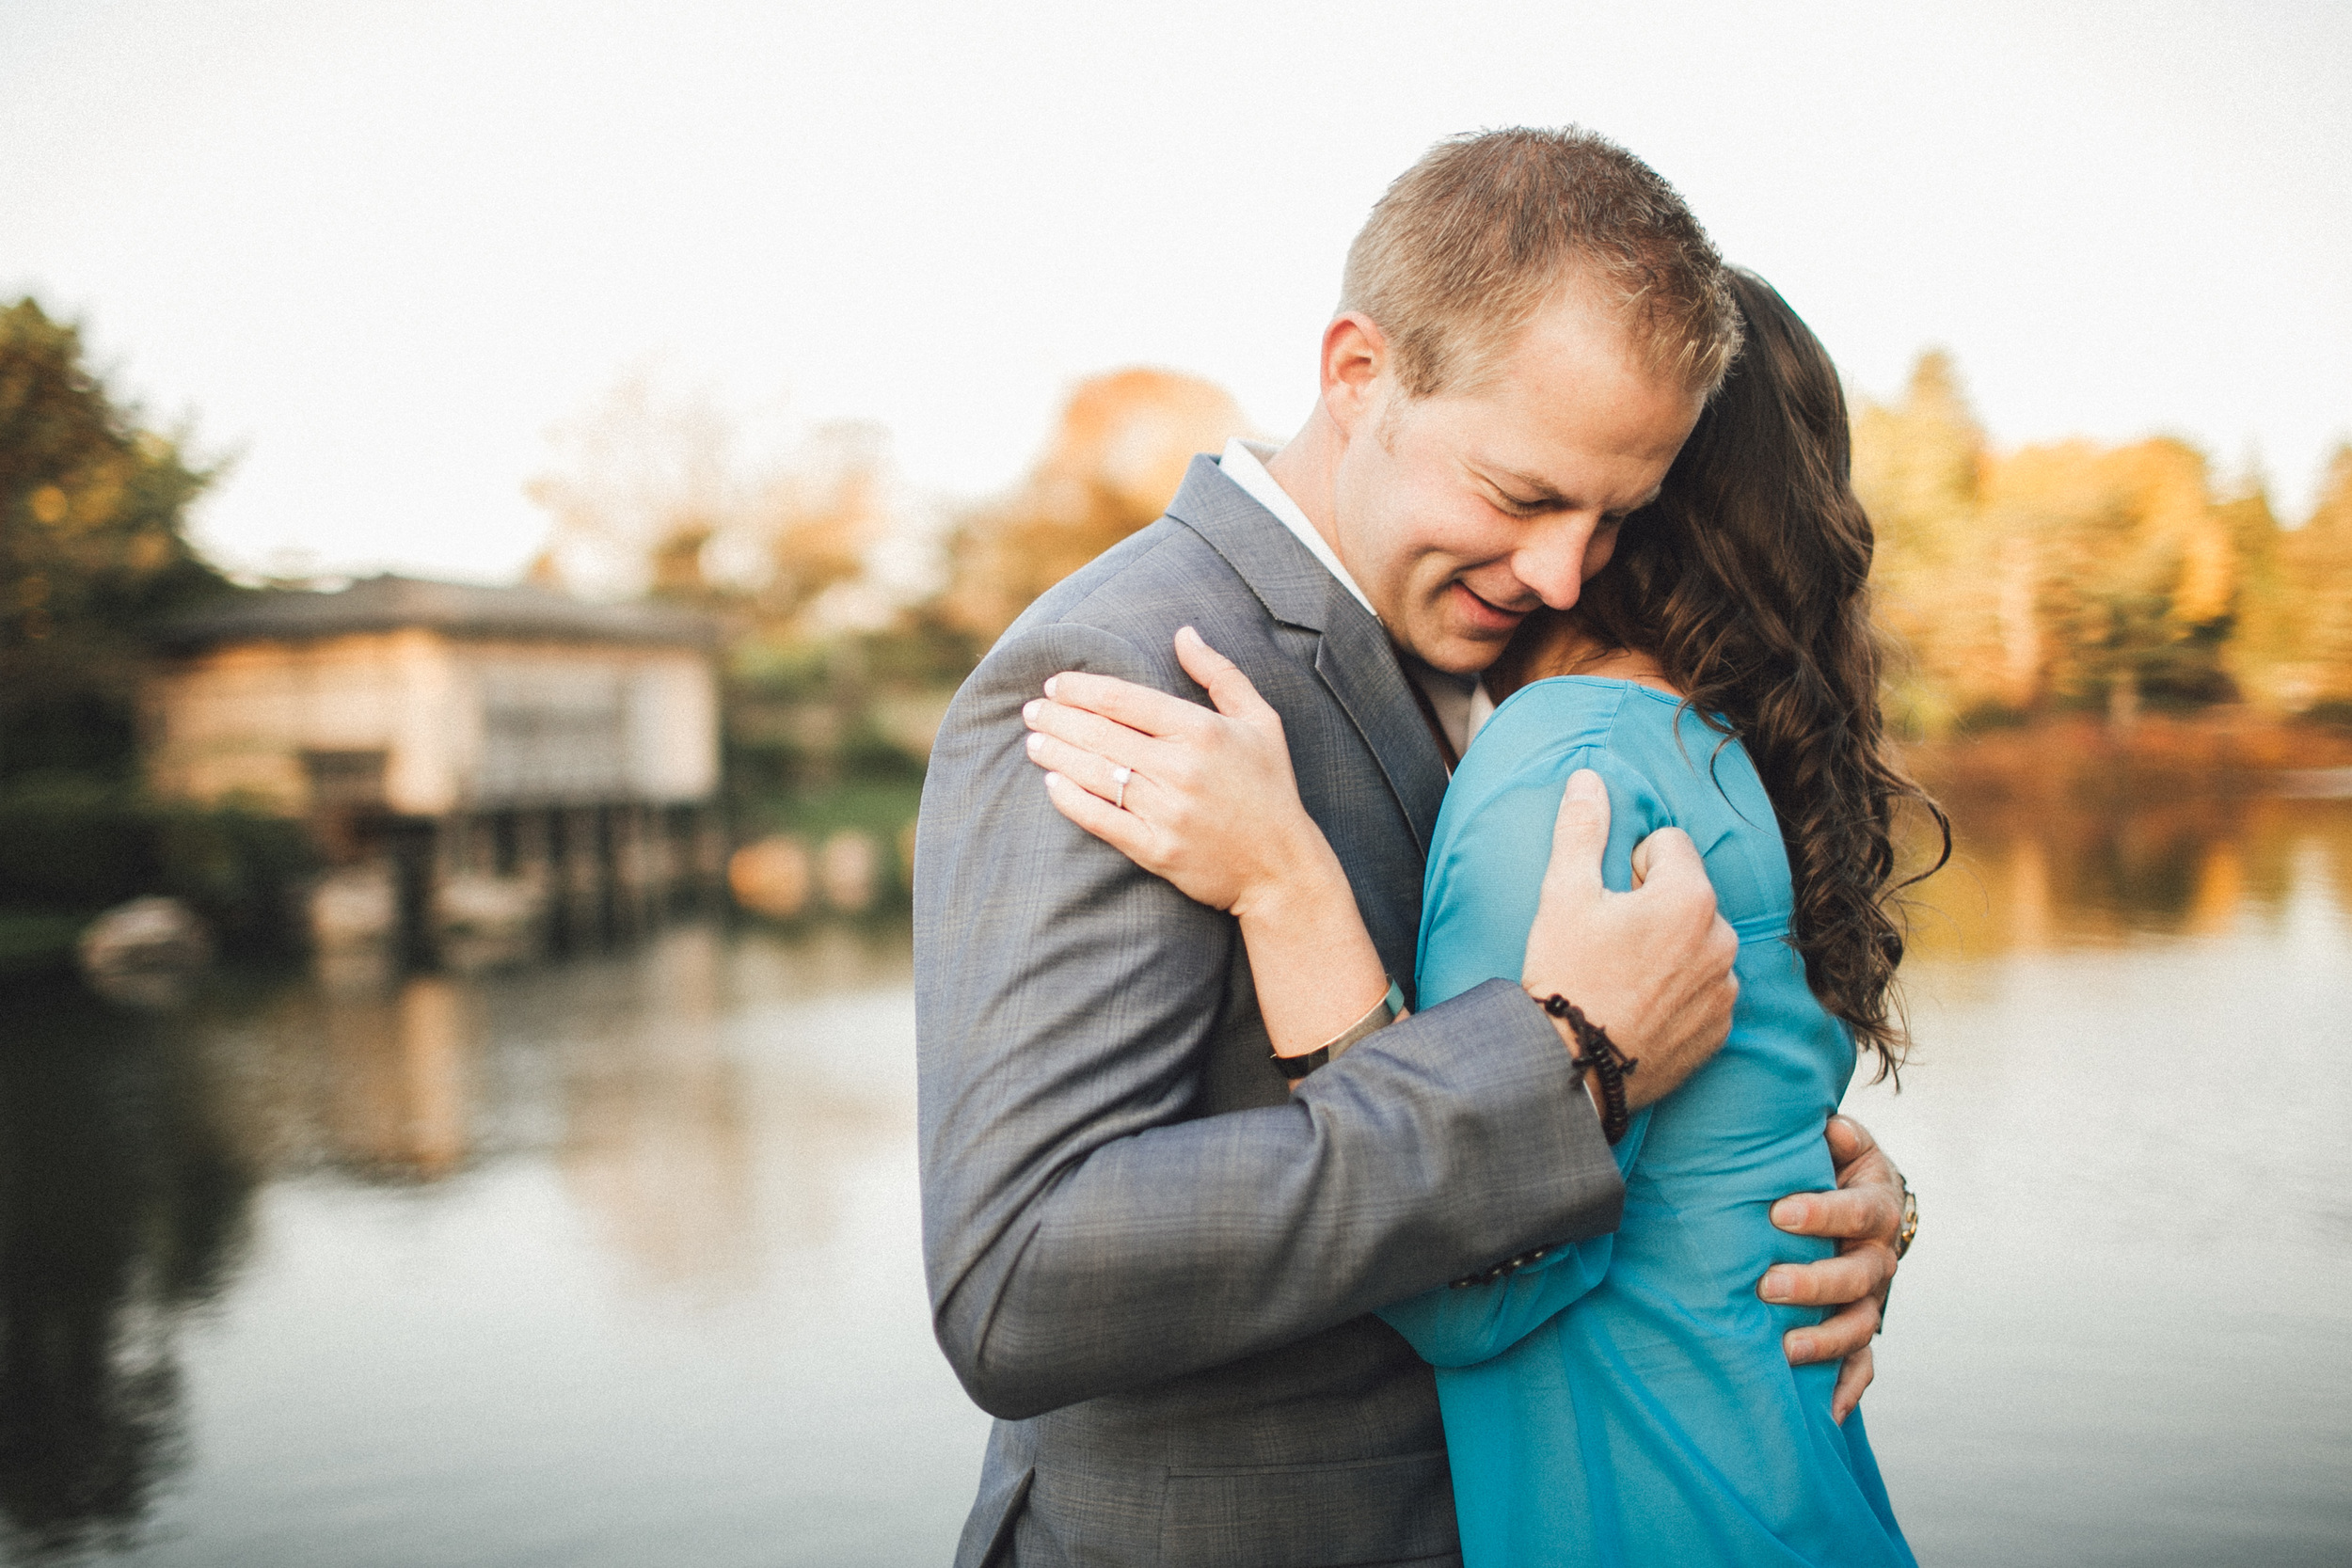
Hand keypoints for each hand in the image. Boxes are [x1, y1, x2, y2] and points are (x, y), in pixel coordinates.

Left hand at [1022, 627, 1333, 915]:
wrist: (1283, 867)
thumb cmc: (1270, 787)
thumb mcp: (1261, 721)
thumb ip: (1220, 673)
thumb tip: (1184, 633)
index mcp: (1202, 730)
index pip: (1124, 699)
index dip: (1081, 688)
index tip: (1056, 684)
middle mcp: (1181, 768)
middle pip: (1100, 734)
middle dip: (1057, 718)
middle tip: (1032, 711)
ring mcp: (1166, 811)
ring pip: (1095, 774)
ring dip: (1056, 754)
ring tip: (1033, 742)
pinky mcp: (1156, 849)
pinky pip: (1100, 820)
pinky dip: (1071, 800)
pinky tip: (1053, 784)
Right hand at [1520, 769, 1737, 1109]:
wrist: (1569, 1069)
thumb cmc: (1566, 975)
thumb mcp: (1564, 893)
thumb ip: (1582, 828)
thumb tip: (1589, 778)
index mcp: (1689, 896)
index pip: (1668, 845)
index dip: (1629, 867)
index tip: (1607, 902)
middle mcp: (1722, 939)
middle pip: (1687, 894)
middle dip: (1654, 907)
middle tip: (1609, 942)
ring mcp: (1725, 988)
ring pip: (1698, 941)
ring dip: (1670, 949)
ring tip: (1622, 978)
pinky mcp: (1721, 1029)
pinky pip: (1705, 989)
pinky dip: (1679, 992)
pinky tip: (1639, 1007)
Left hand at [1759, 1114, 1905, 1422]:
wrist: (1857, 1195)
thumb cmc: (1832, 1163)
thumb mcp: (1840, 1141)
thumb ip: (1836, 1136)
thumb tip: (1832, 1129)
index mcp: (1876, 1204)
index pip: (1857, 1211)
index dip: (1823, 1213)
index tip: (1779, 1213)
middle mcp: (1879, 1255)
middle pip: (1859, 1276)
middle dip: (1815, 1283)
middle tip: (1768, 1285)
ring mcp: (1872, 1297)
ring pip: (1861, 1325)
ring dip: (1826, 1341)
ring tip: (1785, 1350)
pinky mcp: (1860, 1328)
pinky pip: (1863, 1366)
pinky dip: (1847, 1389)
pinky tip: (1824, 1413)